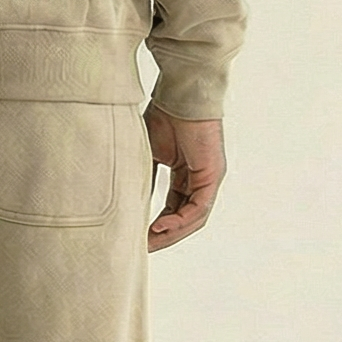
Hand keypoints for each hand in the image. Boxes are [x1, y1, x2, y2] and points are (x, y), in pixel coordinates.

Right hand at [143, 102, 225, 250]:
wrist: (179, 93)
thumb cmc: (163, 114)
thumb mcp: (147, 153)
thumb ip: (143, 178)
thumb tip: (128, 203)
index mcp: (185, 173)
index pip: (173, 207)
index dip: (157, 225)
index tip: (138, 238)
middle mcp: (200, 178)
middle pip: (185, 217)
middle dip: (164, 235)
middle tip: (142, 249)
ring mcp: (209, 178)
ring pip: (193, 218)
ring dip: (171, 233)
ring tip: (149, 243)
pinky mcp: (213, 175)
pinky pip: (198, 208)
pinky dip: (179, 221)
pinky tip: (159, 226)